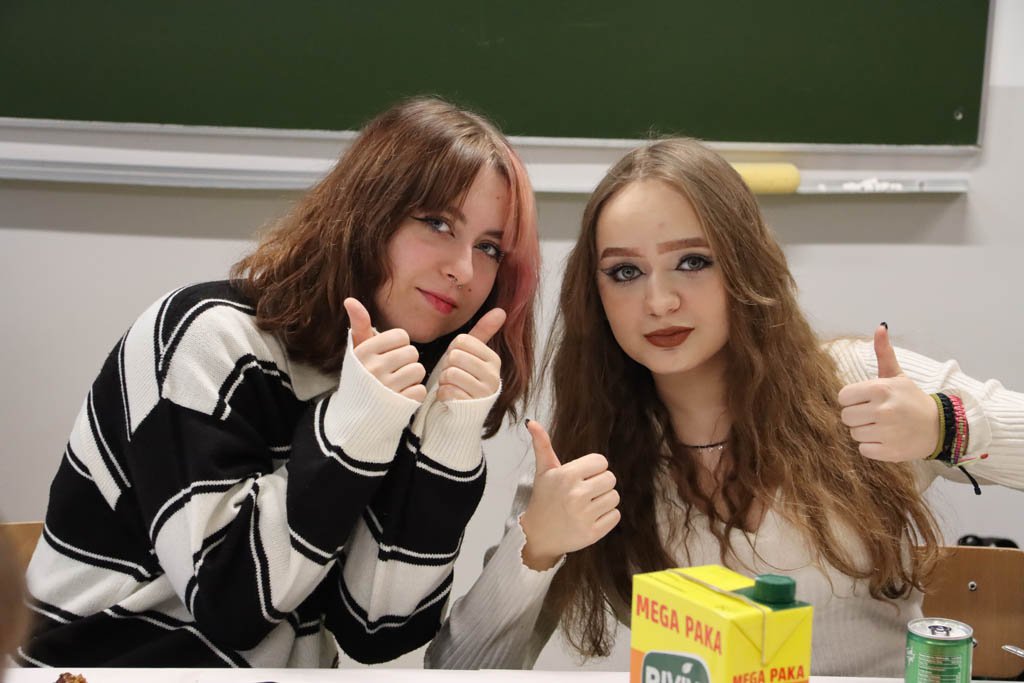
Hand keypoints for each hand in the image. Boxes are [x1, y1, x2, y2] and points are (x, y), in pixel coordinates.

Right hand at [344, 297, 425, 401]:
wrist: (354, 418)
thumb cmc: (361, 379)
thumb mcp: (357, 352)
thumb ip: (359, 325)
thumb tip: (350, 299)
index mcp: (365, 351)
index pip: (401, 336)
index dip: (399, 346)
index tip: (389, 356)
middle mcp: (374, 368)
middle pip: (412, 353)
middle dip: (407, 362)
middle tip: (394, 372)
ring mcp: (387, 387)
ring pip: (419, 370)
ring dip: (412, 378)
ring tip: (398, 384)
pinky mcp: (399, 404)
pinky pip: (421, 390)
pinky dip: (414, 394)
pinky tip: (401, 397)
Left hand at [436, 308, 505, 401]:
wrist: (461, 413)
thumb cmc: (464, 379)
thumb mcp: (471, 354)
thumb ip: (484, 332)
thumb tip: (501, 311)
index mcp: (493, 360)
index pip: (462, 341)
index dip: (453, 350)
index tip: (458, 362)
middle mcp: (493, 376)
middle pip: (455, 357)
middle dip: (447, 367)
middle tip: (453, 376)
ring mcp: (483, 393)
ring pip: (450, 374)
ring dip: (444, 381)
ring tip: (452, 386)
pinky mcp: (471, 408)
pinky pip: (447, 392)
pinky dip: (443, 395)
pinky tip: (451, 398)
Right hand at [518, 421, 620, 570]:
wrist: (538, 535)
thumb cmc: (544, 498)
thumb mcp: (543, 471)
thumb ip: (542, 445)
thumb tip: (532, 422)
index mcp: (566, 476)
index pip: (601, 462)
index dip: (593, 469)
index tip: (581, 477)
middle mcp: (576, 495)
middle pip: (611, 479)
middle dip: (600, 484)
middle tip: (584, 492)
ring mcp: (584, 516)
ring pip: (615, 497)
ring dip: (604, 500)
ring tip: (586, 505)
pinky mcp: (592, 534)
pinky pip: (615, 516)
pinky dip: (606, 517)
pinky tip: (590, 517)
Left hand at [837, 324, 938, 461]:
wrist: (939, 427)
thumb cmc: (911, 399)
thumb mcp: (897, 376)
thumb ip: (884, 353)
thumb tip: (880, 326)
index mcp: (880, 389)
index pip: (843, 397)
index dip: (852, 400)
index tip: (865, 401)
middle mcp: (882, 410)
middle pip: (846, 417)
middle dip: (857, 417)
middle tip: (874, 415)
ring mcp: (886, 432)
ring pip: (854, 434)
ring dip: (865, 432)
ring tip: (882, 427)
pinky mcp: (889, 452)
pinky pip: (863, 450)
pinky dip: (872, 447)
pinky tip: (886, 439)